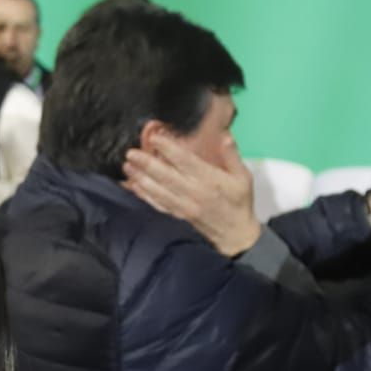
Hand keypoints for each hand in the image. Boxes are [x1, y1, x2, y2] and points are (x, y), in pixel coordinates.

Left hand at [123, 138, 259, 255]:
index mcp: (210, 180)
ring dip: (141, 178)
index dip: (168, 148)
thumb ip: (232, 156)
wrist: (236, 235)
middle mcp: (195, 193)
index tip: (155, 137)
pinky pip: (158, 205)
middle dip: (146, 163)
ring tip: (127, 166)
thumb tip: (225, 135)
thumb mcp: (243, 177)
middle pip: (166, 176)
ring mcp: (184, 207)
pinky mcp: (178, 216)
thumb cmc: (239, 202)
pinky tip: (133, 187)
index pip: (185, 161)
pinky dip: (144, 196)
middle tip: (131, 152)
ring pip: (158, 191)